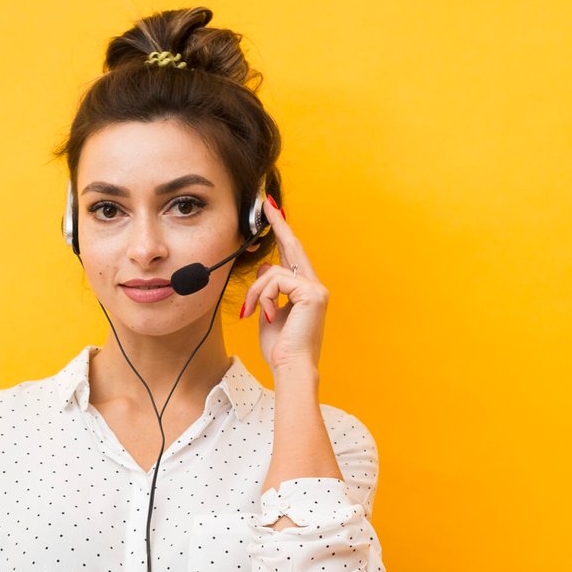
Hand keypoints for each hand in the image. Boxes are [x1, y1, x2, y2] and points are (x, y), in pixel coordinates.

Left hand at [238, 194, 329, 376]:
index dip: (283, 232)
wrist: (290, 368)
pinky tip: (267, 315)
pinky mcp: (311, 292)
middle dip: (278, 224)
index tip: (274, 212)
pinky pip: (274, 281)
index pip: (292, 255)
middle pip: (292, 247)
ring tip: (255, 313)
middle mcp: (314, 286)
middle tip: (267, 202)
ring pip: (272, 271)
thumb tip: (266, 266)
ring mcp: (315, 288)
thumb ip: (269, 289)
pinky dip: (263, 298)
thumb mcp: (269, 313)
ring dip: (255, 292)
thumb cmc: (280, 349)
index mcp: (305, 291)